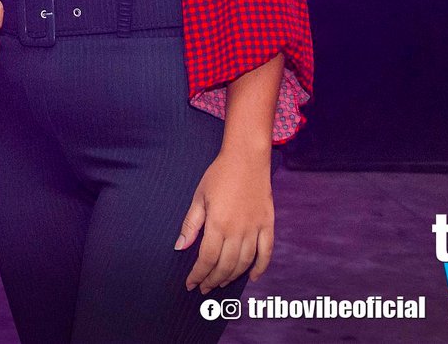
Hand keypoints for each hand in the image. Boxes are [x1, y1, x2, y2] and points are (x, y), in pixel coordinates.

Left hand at [176, 147, 273, 292]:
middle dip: (212, 280)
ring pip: (244, 263)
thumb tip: (180, 247)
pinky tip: (252, 277)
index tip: (191, 284)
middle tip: (204, 287)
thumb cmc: (218, 175)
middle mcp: (238, 231)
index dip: (198, 274)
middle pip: (225, 265)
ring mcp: (255, 229)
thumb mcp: (199, 198)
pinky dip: (260, 267)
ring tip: (220, 282)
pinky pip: (266, 253)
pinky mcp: (268, 225)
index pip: (206, 259)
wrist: (247, 159)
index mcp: (218, 224)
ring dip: (232, 276)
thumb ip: (191, 225)